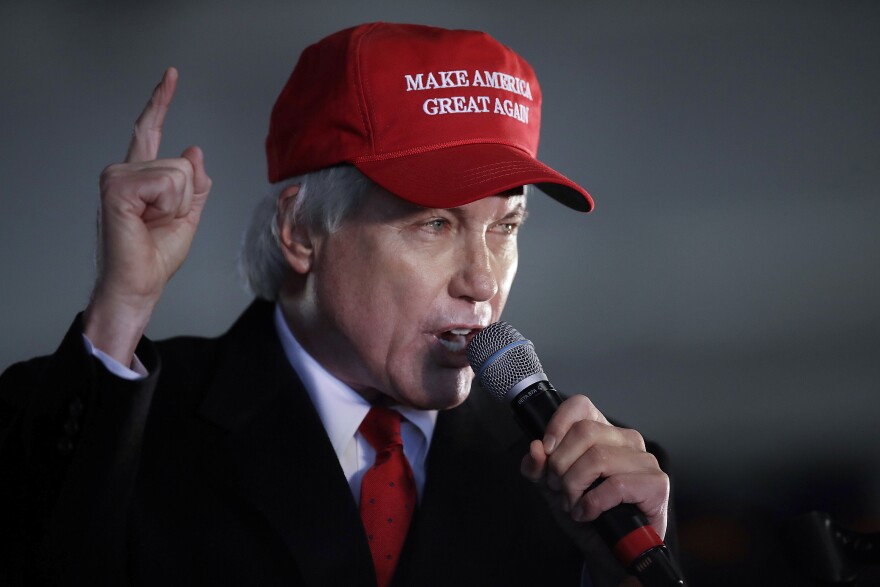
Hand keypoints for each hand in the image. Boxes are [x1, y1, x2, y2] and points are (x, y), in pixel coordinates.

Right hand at [83, 67, 211, 364]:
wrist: (140, 283)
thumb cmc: (156, 256)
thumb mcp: (189, 216)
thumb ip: (195, 184)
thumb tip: (195, 150)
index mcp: (140, 176)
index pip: (150, 129)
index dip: (161, 101)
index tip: (171, 75)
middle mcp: (124, 170)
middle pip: (183, 163)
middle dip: (186, 199)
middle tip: (160, 222)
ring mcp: (117, 177)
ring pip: (179, 173)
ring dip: (177, 205)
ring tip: (152, 222)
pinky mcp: (116, 187)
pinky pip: (168, 183)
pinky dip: (168, 206)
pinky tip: (146, 220)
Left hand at [520, 394, 669, 537]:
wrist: (608, 553)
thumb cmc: (586, 515)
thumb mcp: (552, 489)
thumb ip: (538, 468)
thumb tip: (535, 449)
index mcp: (603, 432)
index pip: (581, 406)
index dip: (558, 424)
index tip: (547, 449)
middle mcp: (626, 440)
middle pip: (584, 432)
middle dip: (561, 465)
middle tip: (558, 488)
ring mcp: (644, 460)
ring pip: (597, 458)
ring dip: (575, 486)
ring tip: (573, 503)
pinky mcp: (656, 484)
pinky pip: (616, 484)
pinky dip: (593, 503)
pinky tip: (589, 513)